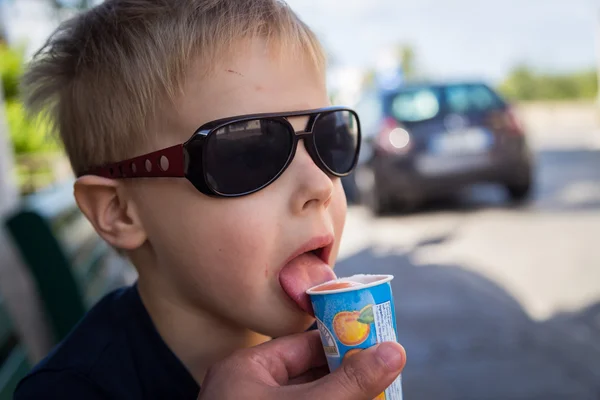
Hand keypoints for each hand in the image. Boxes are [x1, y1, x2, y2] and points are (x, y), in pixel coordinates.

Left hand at [197, 330, 405, 399]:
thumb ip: (350, 383)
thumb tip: (394, 351)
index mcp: (247, 369)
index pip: (304, 344)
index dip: (344, 342)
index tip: (380, 342)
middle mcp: (251, 391)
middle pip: (311, 374)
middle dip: (349, 375)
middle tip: (387, 372)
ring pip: (312, 399)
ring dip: (345, 397)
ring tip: (380, 393)